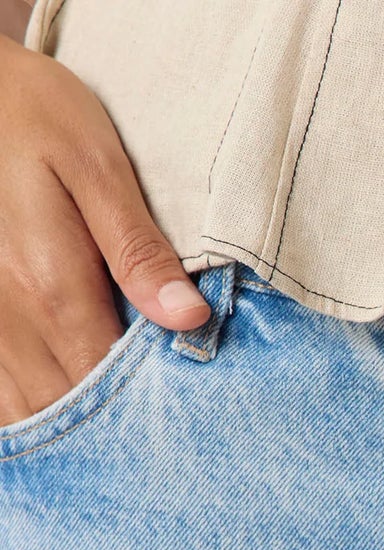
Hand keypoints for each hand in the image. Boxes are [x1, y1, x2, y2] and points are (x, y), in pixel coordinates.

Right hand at [0, 37, 209, 424]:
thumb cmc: (31, 116)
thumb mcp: (96, 167)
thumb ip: (140, 251)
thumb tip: (191, 319)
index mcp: (50, 288)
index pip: (108, 382)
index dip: (150, 410)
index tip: (190, 415)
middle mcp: (5, 318)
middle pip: (65, 407)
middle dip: (112, 426)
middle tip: (164, 426)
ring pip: (24, 409)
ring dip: (69, 423)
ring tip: (121, 426)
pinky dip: (30, 405)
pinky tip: (66, 397)